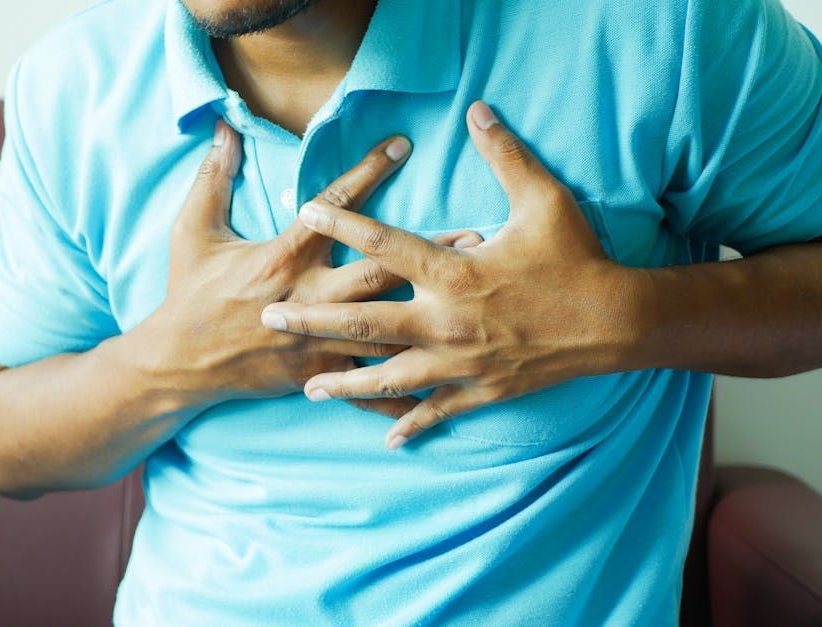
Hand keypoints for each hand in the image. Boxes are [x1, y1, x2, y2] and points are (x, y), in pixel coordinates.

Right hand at [141, 119, 483, 416]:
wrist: (177, 362)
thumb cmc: (187, 293)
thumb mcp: (191, 231)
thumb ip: (213, 178)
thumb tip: (225, 130)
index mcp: (281, 258)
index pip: (333, 209)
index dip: (368, 173)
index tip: (402, 146)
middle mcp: (307, 297)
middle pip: (378, 272)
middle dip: (427, 253)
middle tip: (474, 236)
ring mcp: (316, 340)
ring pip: (385, 327)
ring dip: (432, 312)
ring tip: (473, 300)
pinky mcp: (317, 372)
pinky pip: (368, 382)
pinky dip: (405, 388)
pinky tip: (445, 386)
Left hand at [259, 101, 642, 448]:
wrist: (615, 321)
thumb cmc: (577, 258)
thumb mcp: (544, 199)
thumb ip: (505, 155)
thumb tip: (479, 111)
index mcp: (453, 273)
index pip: (384, 244)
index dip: (341, 225)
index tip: (303, 213)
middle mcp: (445, 321)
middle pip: (363, 323)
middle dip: (312, 321)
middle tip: (269, 319)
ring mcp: (459, 362)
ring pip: (387, 378)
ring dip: (344, 384)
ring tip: (308, 388)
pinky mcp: (479, 390)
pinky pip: (436, 412)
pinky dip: (410, 425)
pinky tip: (385, 439)